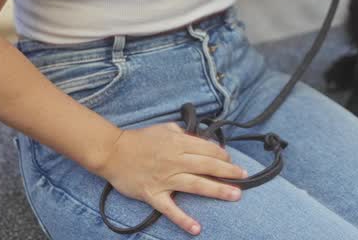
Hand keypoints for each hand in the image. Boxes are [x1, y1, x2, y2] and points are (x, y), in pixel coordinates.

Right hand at [96, 123, 248, 235]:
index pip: (207, 149)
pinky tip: (197, 228)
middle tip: (245, 177)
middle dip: (228, 172)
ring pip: (196, 185)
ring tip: (235, 195)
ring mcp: (165, 179)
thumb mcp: (164, 129)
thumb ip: (182, 133)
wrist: (112, 152)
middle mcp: (175, 161)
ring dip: (217, 190)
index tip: (231, 162)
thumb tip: (196, 138)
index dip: (222, 155)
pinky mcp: (154, 194)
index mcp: (178, 144)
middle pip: (207, 166)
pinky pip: (170, 209)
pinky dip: (183, 219)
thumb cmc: (138, 139)